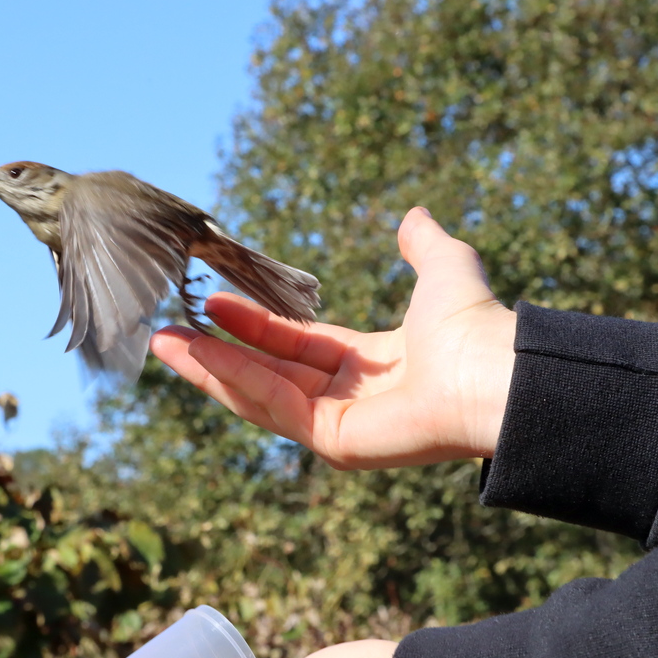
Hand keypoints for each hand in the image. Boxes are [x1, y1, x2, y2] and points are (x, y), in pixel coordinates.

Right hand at [150, 207, 515, 468]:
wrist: (494, 371)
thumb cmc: (473, 325)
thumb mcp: (443, 268)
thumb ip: (423, 244)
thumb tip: (415, 215)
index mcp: (371, 363)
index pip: (297, 344)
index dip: (254, 323)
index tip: (214, 299)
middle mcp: (350, 396)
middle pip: (267, 373)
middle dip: (216, 351)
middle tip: (167, 329)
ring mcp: (340, 424)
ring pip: (260, 394)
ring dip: (210, 369)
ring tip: (164, 343)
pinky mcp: (335, 443)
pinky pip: (275, 407)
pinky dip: (237, 380)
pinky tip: (201, 354)